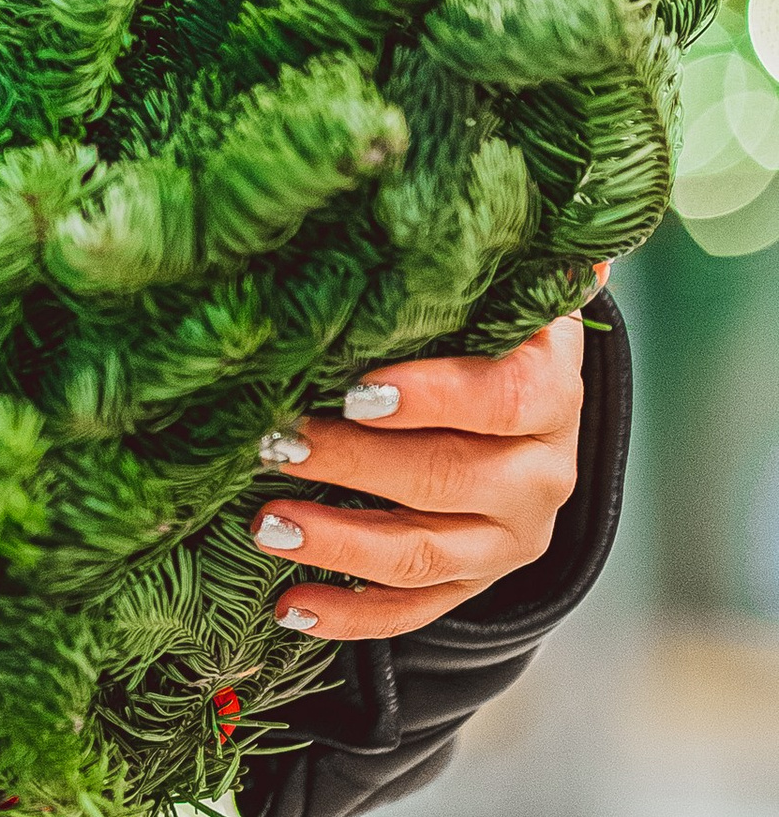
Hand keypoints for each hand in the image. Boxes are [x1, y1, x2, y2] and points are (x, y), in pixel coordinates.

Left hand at [248, 297, 594, 642]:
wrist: (526, 412)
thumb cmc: (484, 335)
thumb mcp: (497, 298)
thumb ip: (490, 264)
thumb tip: (526, 201)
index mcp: (551, 395)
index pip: (503, 399)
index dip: (432, 396)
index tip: (353, 391)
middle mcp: (544, 475)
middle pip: (450, 479)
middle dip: (354, 466)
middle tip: (274, 443)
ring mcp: (510, 540)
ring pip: (426, 554)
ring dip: (341, 543)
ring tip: (265, 524)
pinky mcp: (476, 584)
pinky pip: (415, 612)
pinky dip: (351, 616)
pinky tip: (290, 606)